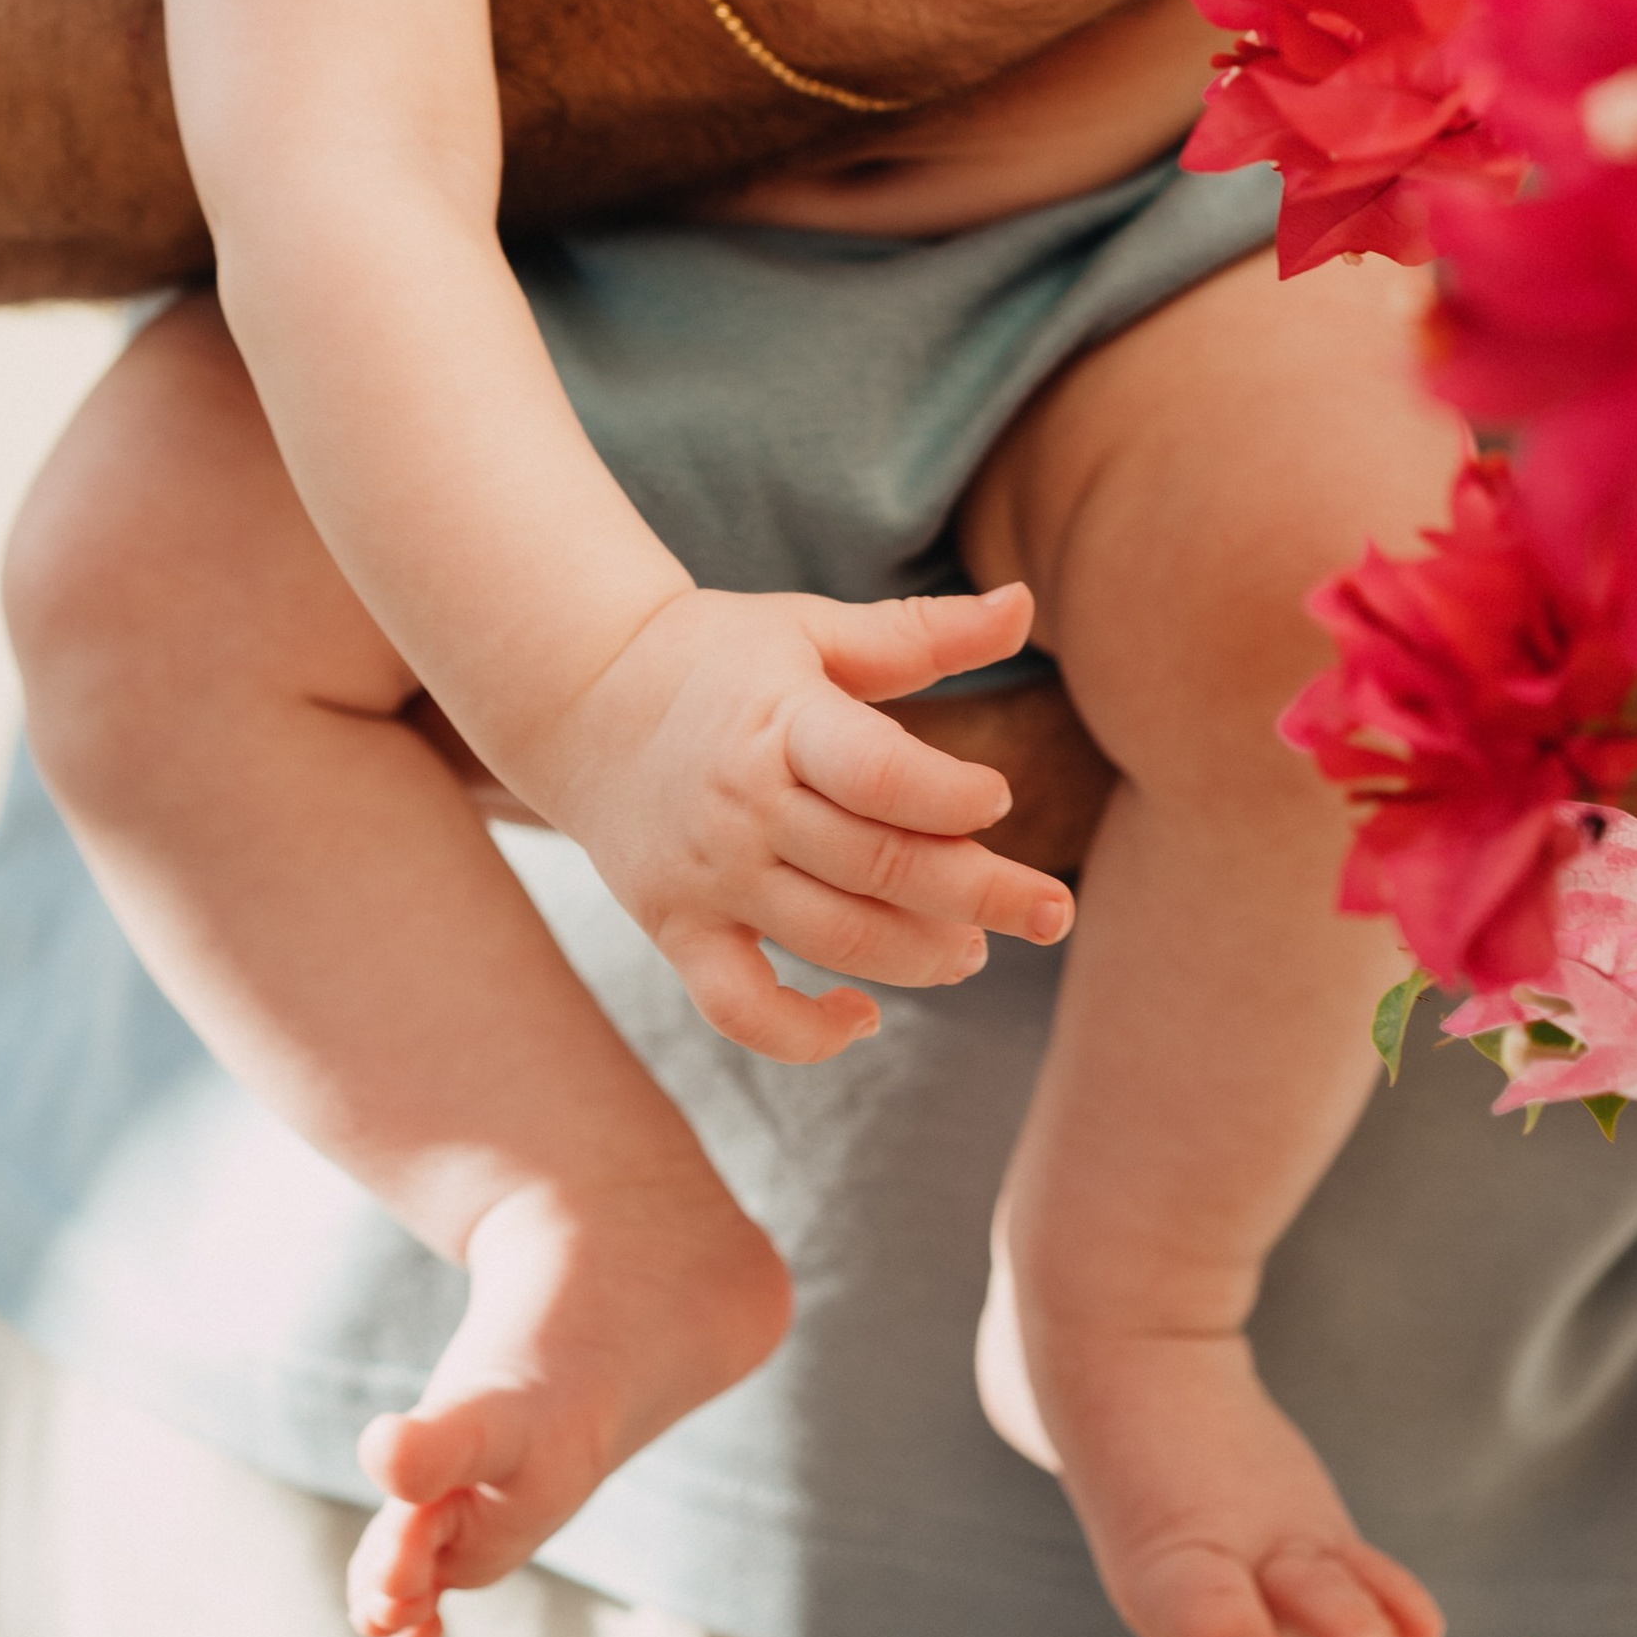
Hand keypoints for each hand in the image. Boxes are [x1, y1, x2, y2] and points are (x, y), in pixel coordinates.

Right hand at [528, 582, 1079, 1062]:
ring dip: (921, 956)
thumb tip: (1025, 601)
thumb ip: (922, 632)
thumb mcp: (815, 629)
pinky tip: (863, 1019)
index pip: (879, 775)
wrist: (581, 696)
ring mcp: (708, 876)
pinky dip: (803, 1034)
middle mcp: (744, 806)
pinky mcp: (677, 929)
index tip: (1000, 799)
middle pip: (878, 867)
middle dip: (982, 895)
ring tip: (976, 949)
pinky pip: (740, 1008)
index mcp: (782, 721)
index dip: (952, 797)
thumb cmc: (722, 657)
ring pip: (832, 938)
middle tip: (1055, 913)